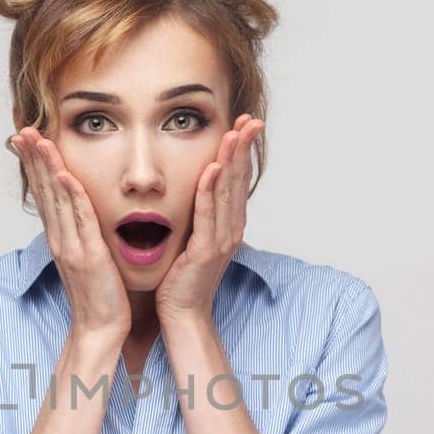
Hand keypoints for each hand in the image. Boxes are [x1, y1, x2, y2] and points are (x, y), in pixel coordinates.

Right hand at [11, 127, 130, 341]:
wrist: (100, 329)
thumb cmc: (99, 297)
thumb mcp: (87, 260)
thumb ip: (82, 236)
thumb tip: (80, 218)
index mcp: (60, 238)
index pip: (44, 194)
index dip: (34, 166)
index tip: (26, 140)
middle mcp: (60, 238)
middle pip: (43, 190)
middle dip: (33, 158)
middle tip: (22, 129)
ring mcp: (71, 246)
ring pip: (57, 199)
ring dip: (47, 167)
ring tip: (38, 139)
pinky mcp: (88, 255)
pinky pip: (80, 220)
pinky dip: (72, 196)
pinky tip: (65, 175)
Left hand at [155, 115, 263, 324]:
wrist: (183, 314)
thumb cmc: (183, 279)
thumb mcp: (194, 240)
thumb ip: (199, 216)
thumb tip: (195, 191)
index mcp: (229, 225)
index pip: (238, 181)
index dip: (242, 152)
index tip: (245, 125)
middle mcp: (231, 230)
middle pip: (239, 181)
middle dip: (244, 148)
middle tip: (251, 119)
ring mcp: (221, 240)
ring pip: (227, 193)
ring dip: (230, 160)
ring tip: (235, 133)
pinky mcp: (206, 251)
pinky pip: (207, 214)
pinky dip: (209, 190)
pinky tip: (211, 168)